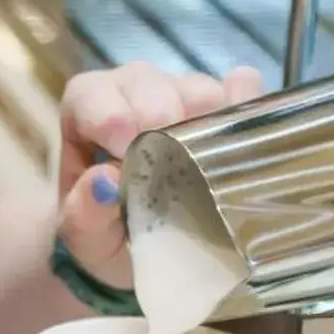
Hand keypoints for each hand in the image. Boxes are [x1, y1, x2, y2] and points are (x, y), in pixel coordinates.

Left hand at [57, 63, 264, 285]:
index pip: (92, 95)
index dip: (109, 116)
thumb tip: (104, 182)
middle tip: (173, 162)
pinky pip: (243, 90)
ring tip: (209, 168)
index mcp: (88, 109)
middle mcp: (133, 90)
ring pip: (198, 89)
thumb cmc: (106, 232)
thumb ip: (84, 212)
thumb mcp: (87, 237)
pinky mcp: (224, 102)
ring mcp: (182, 92)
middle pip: (150, 85)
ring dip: (207, 124)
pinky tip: (249, 132)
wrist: (143, 248)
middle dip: (162, 119)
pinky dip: (247, 108)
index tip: (125, 149)